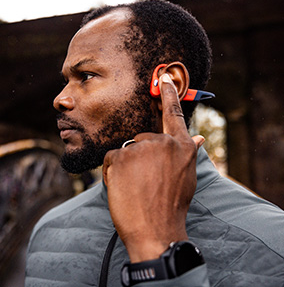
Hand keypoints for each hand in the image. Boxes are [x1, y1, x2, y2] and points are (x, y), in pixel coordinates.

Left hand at [103, 73, 203, 262]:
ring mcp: (140, 148)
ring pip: (126, 151)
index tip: (163, 78)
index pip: (173, 114)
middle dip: (140, 158)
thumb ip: (188, 152)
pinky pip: (111, 159)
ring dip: (127, 167)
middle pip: (142, 139)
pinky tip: (123, 188)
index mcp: (181, 147)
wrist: (156, 230)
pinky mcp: (119, 157)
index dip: (169, 94)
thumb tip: (198, 136)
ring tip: (136, 188)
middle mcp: (162, 143)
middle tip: (144, 182)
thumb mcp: (186, 177)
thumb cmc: (171, 206)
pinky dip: (113, 172)